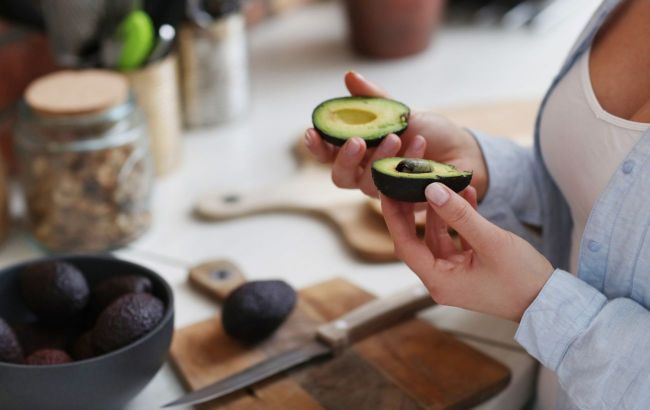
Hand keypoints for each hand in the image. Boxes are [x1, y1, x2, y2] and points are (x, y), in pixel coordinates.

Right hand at [305, 71, 488, 198]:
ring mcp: (384, 190)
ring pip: (367, 185)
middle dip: (345, 159)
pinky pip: (397, 189)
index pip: (327, 154)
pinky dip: (406, 165)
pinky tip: (419, 147)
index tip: (311, 132)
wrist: (464, 151)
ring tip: (398, 136)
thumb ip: (373, 100)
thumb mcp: (400, 111)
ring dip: (380, 159)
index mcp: (359, 152)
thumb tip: (349, 76)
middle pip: (340, 176)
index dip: (316, 146)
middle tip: (357, 140)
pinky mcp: (405, 202)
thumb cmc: (430, 133)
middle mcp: (366, 173)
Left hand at [381, 183, 553, 321]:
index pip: (405, 245)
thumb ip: (459, 215)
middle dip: (412, 211)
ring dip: (442, 211)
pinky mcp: (468, 270)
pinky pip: (456, 241)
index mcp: (439, 281)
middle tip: (406, 182)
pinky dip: (459, 221)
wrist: (550, 303)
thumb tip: (431, 189)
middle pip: (417, 240)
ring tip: (445, 181)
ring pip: (438, 237)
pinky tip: (467, 195)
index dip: (394, 217)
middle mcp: (441, 280)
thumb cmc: (522, 278)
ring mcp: (454, 275)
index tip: (386, 191)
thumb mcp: (490, 241)